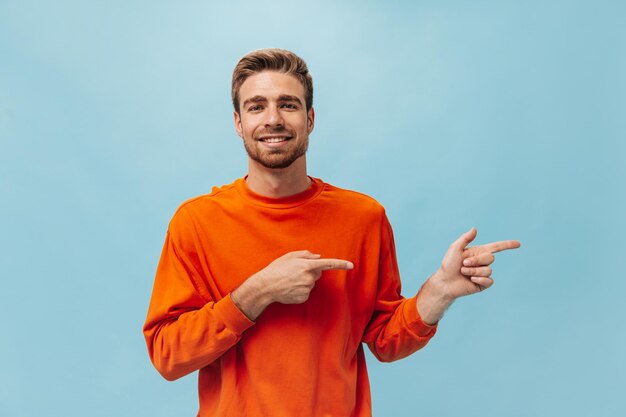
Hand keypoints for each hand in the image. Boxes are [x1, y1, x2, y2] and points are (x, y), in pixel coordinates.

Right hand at [231, 250, 352, 319]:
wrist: (266, 286)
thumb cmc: (277, 268)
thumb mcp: (290, 256)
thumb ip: (306, 254)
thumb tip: (318, 257)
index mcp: (307, 265)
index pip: (327, 264)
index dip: (340, 264)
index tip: (351, 265)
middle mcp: (309, 277)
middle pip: (317, 274)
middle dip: (310, 272)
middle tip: (295, 272)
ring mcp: (306, 289)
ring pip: (311, 283)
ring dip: (304, 281)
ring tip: (290, 280)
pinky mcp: (303, 297)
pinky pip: (306, 292)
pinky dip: (300, 290)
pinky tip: (290, 288)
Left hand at [416, 227, 519, 324]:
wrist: (444, 282)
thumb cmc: (448, 265)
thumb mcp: (455, 249)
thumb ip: (465, 238)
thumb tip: (475, 229)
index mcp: (478, 252)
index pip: (496, 247)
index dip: (507, 245)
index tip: (519, 244)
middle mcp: (482, 262)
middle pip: (490, 258)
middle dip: (476, 260)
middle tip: (463, 264)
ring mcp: (483, 274)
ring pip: (488, 270)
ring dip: (473, 271)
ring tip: (463, 272)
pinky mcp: (483, 284)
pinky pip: (489, 281)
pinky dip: (479, 279)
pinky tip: (471, 280)